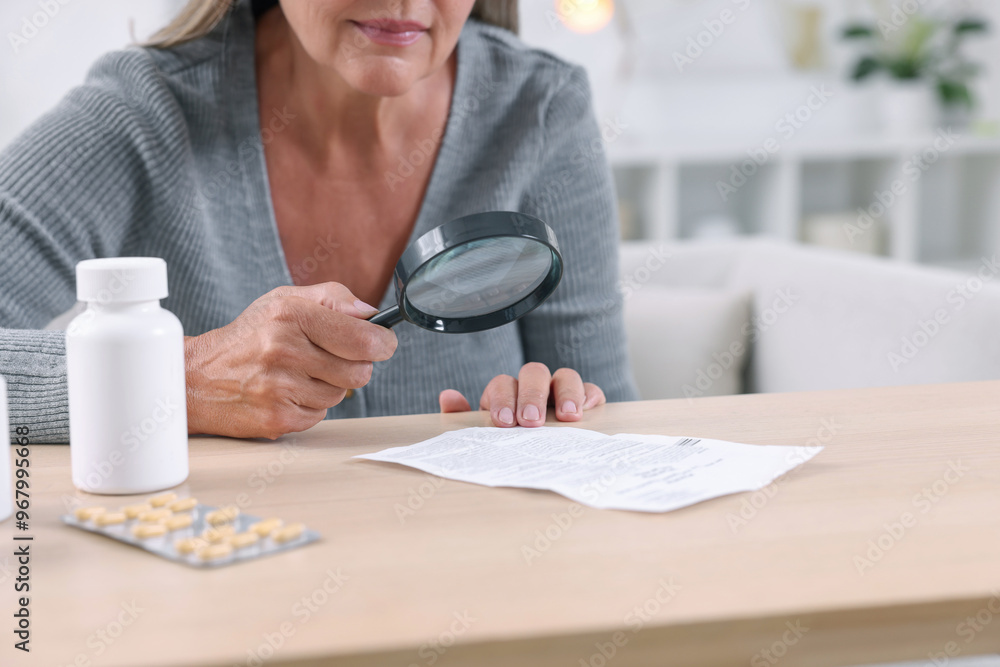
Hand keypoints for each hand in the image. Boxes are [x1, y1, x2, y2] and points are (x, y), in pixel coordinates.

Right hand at [185, 283, 396, 438]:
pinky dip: (311, 406)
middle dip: (354, 366)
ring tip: (298, 374)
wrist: (197, 378)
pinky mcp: (279, 418)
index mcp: (291, 315)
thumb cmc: (248, 337)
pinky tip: (287, 393)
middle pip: (360, 371)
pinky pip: (321, 415)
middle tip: (331, 359)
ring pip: (341, 394)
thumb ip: (332, 298)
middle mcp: (284, 350)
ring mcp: (280, 387)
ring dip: (329, 386)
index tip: (382, 344)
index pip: (363, 337)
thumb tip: (370, 313)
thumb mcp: (283, 300)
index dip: (382, 343)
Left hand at [438, 362, 605, 427]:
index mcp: (506, 393)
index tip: (504, 421)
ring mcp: (560, 391)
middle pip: (534, 373)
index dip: (503, 399)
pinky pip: (590, 390)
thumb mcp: (485, 434)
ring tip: (568, 417)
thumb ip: (463, 418)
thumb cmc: (507, 442)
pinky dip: (590, 396)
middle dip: (532, 395)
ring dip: (566, 392)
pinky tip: (588, 409)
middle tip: (531, 421)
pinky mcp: (584, 400)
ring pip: (564, 376)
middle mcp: (532, 386)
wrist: (536, 455)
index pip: (503, 384)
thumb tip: (448, 397)